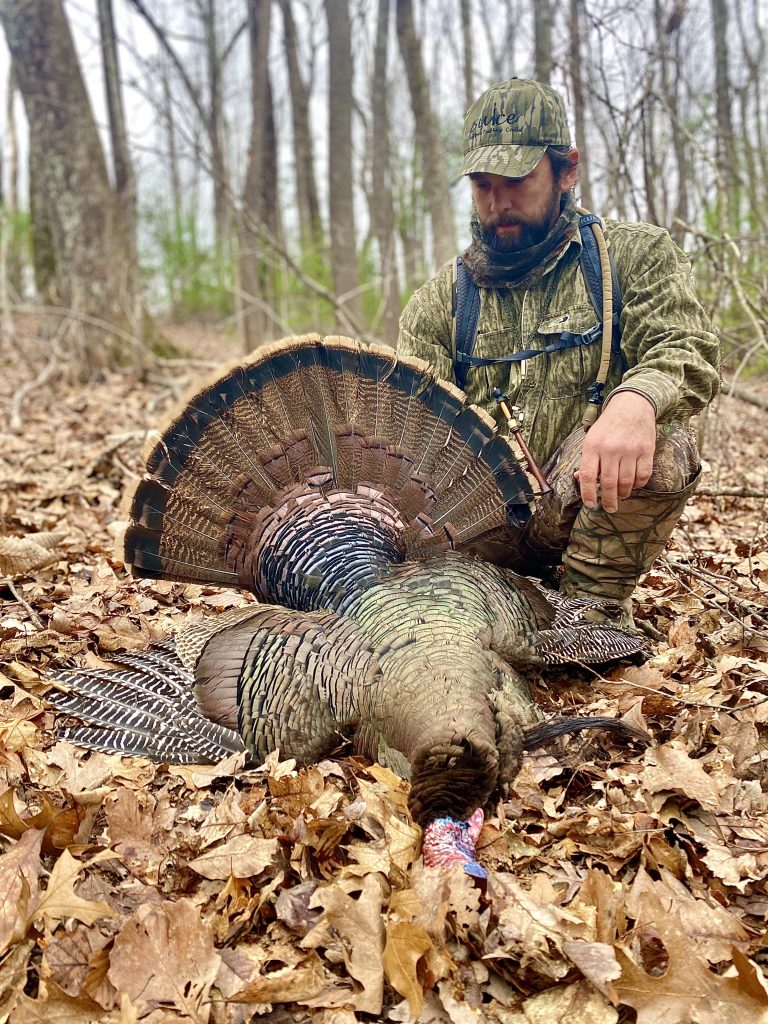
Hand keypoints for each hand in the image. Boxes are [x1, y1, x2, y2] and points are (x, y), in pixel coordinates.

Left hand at [575, 392, 655, 512]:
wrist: (632, 405)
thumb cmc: (608, 425)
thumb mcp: (591, 438)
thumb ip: (587, 459)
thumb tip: (581, 479)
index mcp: (593, 446)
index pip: (588, 476)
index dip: (587, 493)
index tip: (590, 504)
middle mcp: (611, 449)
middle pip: (608, 483)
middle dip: (608, 500)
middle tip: (610, 508)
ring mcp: (630, 450)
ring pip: (626, 482)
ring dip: (623, 494)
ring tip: (621, 496)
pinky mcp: (646, 450)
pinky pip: (643, 475)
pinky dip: (638, 484)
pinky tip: (634, 485)